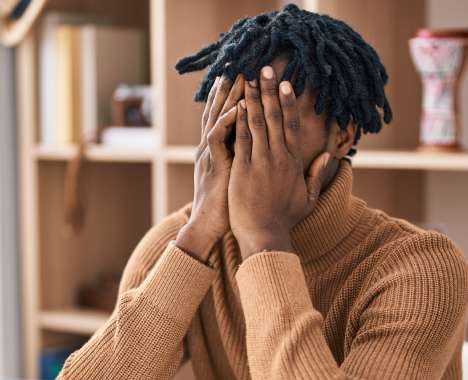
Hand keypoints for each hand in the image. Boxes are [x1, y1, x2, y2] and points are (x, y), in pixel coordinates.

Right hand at [176, 75, 243, 261]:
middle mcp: (211, 147)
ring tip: (238, 77)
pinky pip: (218, 138)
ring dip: (228, 97)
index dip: (234, 97)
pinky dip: (226, 122)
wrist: (210, 225)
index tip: (246, 79)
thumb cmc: (227, 205)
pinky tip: (236, 108)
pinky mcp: (213, 164)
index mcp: (218, 150)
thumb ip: (243, 159)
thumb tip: (258, 147)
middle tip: (239, 66)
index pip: (226, 117)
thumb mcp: (236, 177)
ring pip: (218, 118)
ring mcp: (210, 154)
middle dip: (230, 89)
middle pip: (220, 111)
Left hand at [227, 66, 330, 259]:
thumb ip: (316, 175)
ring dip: (252, 99)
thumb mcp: (307, 198)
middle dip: (269, 91)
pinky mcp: (242, 169)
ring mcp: (259, 162)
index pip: (289, 126)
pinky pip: (241, 139)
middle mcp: (277, 158)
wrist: (264, 236)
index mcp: (292, 162)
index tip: (285, 83)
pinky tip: (237, 104)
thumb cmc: (284, 220)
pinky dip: (239, 121)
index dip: (287, 103)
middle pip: (274, 117)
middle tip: (265, 68)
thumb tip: (327, 156)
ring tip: (248, 78)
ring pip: (256, 123)